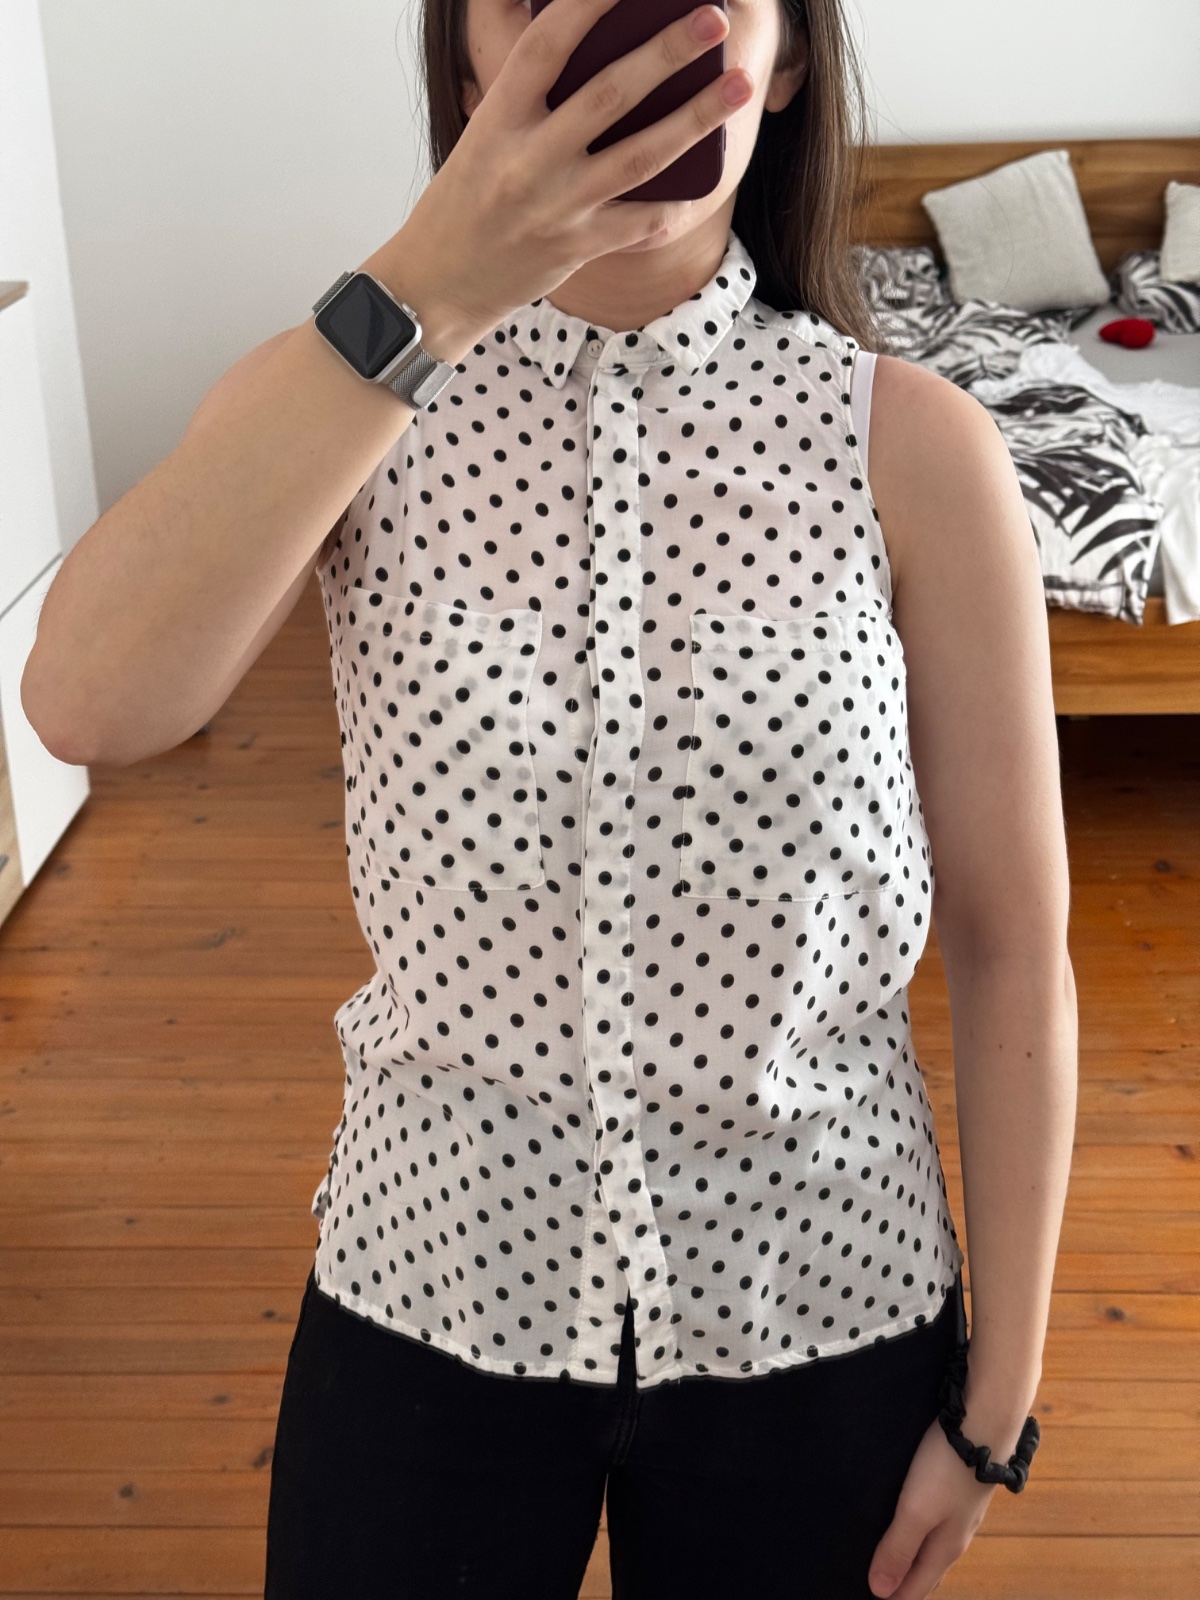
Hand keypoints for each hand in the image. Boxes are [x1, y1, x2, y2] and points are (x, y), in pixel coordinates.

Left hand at [867, 1415, 996, 1598]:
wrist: (984, 1423)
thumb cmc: (946, 1469)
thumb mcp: (916, 1511)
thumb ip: (898, 1549)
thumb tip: (879, 1592)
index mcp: (945, 1549)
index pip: (916, 1590)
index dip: (891, 1597)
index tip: (864, 1596)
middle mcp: (955, 1536)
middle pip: (925, 1572)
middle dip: (900, 1582)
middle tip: (873, 1582)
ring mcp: (960, 1513)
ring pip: (931, 1548)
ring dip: (909, 1558)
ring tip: (883, 1556)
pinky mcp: (958, 1489)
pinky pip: (934, 1524)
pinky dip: (917, 1534)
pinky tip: (905, 1520)